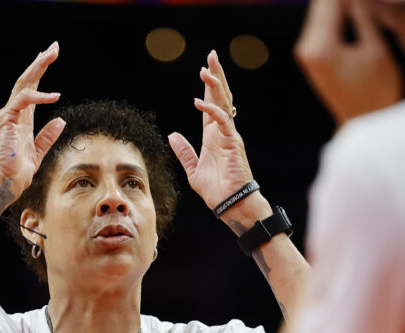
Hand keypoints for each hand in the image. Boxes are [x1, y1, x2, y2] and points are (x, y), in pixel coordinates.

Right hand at [0, 42, 66, 210]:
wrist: (2, 184)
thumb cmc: (14, 174)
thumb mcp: (37, 154)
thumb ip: (47, 137)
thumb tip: (60, 121)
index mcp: (22, 120)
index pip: (32, 89)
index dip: (41, 73)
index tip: (51, 58)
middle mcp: (15, 114)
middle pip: (27, 81)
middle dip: (41, 63)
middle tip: (54, 47)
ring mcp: (9, 115)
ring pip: (23, 84)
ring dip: (38, 68)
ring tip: (51, 54)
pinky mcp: (6, 120)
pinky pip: (23, 101)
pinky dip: (38, 96)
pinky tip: (53, 96)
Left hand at [169, 50, 257, 213]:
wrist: (230, 205)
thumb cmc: (216, 191)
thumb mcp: (193, 169)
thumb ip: (184, 152)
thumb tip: (172, 135)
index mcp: (213, 136)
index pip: (212, 105)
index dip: (209, 87)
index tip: (205, 70)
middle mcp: (222, 132)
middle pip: (221, 97)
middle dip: (216, 76)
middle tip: (212, 56)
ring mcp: (229, 136)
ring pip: (224, 103)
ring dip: (215, 85)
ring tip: (207, 68)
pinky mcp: (232, 143)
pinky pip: (222, 121)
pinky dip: (211, 110)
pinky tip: (199, 102)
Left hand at [294, 0, 402, 124]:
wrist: (362, 123)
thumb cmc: (376, 90)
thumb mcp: (376, 49)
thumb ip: (363, 15)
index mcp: (320, 47)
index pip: (329, 1)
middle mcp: (306, 48)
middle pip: (321, 4)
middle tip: (365, 0)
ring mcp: (305, 52)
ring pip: (321, 12)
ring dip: (340, 3)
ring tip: (362, 4)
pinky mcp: (310, 55)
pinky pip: (322, 24)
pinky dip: (337, 13)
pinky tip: (355, 8)